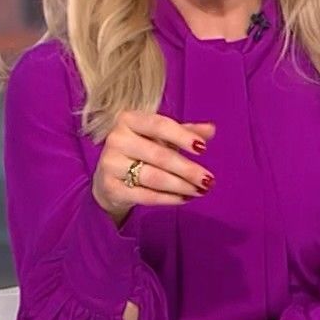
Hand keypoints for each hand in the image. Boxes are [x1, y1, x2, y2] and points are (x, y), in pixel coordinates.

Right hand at [92, 111, 217, 223]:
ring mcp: (110, 164)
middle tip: (209, 181)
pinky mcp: (110, 187)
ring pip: (154, 177)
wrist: (108, 177)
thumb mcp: (161, 137)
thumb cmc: (140, 151)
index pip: (159, 125)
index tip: (203, 149)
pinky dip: (168, 198)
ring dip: (181, 186)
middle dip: (188, 170)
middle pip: (160, 156)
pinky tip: (185, 199)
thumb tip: (211, 129)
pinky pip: (145, 195)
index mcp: (129, 120)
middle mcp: (117, 139)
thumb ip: (185, 132)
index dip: (182, 136)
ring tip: (200, 191)